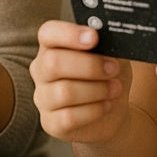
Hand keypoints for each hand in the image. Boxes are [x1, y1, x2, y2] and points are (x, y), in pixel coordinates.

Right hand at [31, 20, 132, 142]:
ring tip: (115, 88)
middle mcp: (41, 70)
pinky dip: (94, 110)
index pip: (48, 33)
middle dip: (89, 66)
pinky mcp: (50, 123)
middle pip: (53, 63)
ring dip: (97, 90)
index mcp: (52, 47)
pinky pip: (68, 117)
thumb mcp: (111, 54)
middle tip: (113, 69)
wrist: (113, 110)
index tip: (94, 37)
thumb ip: (106, 43)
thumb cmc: (108, 76)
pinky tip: (106, 106)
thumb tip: (108, 35)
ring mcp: (43, 97)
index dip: (69, 34)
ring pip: (64, 92)